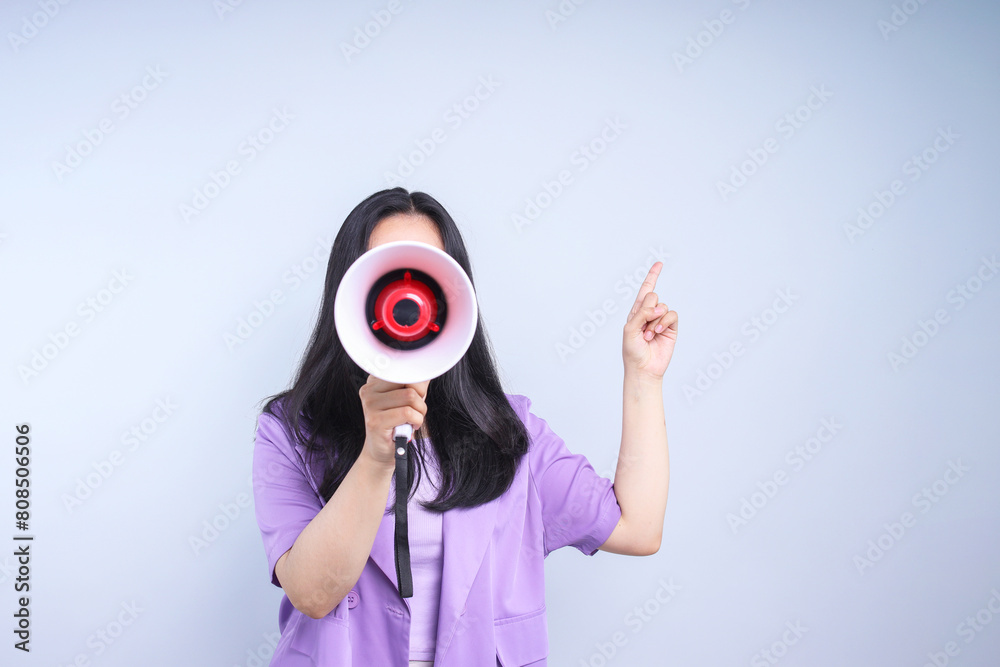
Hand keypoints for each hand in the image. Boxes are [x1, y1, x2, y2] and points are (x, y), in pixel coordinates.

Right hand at [358, 375, 429, 469]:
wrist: (382, 451)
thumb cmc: (397, 423)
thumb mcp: (407, 399)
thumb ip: (415, 383)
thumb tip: (428, 369)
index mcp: (375, 381)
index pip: (404, 368)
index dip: (418, 382)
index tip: (419, 395)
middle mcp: (369, 390)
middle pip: (408, 380)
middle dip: (421, 396)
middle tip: (417, 409)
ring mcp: (370, 405)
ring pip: (410, 396)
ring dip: (420, 411)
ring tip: (414, 419)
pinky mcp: (375, 421)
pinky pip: (408, 412)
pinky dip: (417, 420)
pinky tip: (411, 426)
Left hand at [622, 262, 676, 380]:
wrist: (643, 368)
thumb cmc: (632, 351)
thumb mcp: (629, 329)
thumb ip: (641, 313)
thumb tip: (659, 306)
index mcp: (636, 312)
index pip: (645, 290)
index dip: (652, 276)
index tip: (659, 263)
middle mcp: (649, 314)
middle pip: (653, 296)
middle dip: (648, 309)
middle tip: (643, 327)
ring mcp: (661, 321)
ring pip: (663, 306)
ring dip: (654, 321)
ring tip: (649, 335)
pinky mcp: (671, 328)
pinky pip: (672, 315)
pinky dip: (664, 322)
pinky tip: (658, 333)